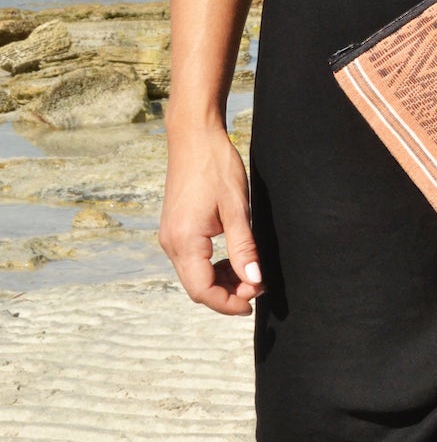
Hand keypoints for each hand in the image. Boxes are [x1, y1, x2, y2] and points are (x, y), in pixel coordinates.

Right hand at [159, 124, 263, 314]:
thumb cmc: (216, 167)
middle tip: (258, 287)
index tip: (253, 302)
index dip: (228, 303)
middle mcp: (172, 243)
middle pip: (197, 287)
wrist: (194, 138)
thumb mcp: (237, 209)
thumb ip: (245, 248)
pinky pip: (193, 260)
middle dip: (227, 294)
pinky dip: (214, 267)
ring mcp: (171, 236)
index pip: (202, 290)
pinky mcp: (176, 229)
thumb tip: (254, 281)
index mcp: (184, 241)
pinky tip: (236, 260)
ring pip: (195, 275)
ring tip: (251, 273)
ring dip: (222, 281)